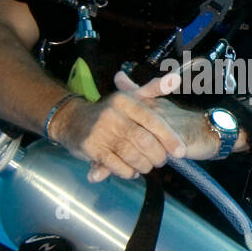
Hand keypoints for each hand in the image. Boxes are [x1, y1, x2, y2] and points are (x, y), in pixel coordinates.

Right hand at [51, 75, 187, 182]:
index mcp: (125, 100)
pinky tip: (132, 171)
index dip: (169, 138)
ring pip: (131, 155)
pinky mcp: (91, 148)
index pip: (152, 120)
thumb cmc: (107, 110)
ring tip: (148, 166)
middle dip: (157, 155)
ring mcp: (100, 132)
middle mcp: (113, 114)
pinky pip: (116, 165)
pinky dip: (128, 172)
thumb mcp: (128, 96)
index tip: (181, 151)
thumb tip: (176, 79)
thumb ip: (153, 89)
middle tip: (162, 161)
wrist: (70, 119)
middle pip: (143, 140)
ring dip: (144, 165)